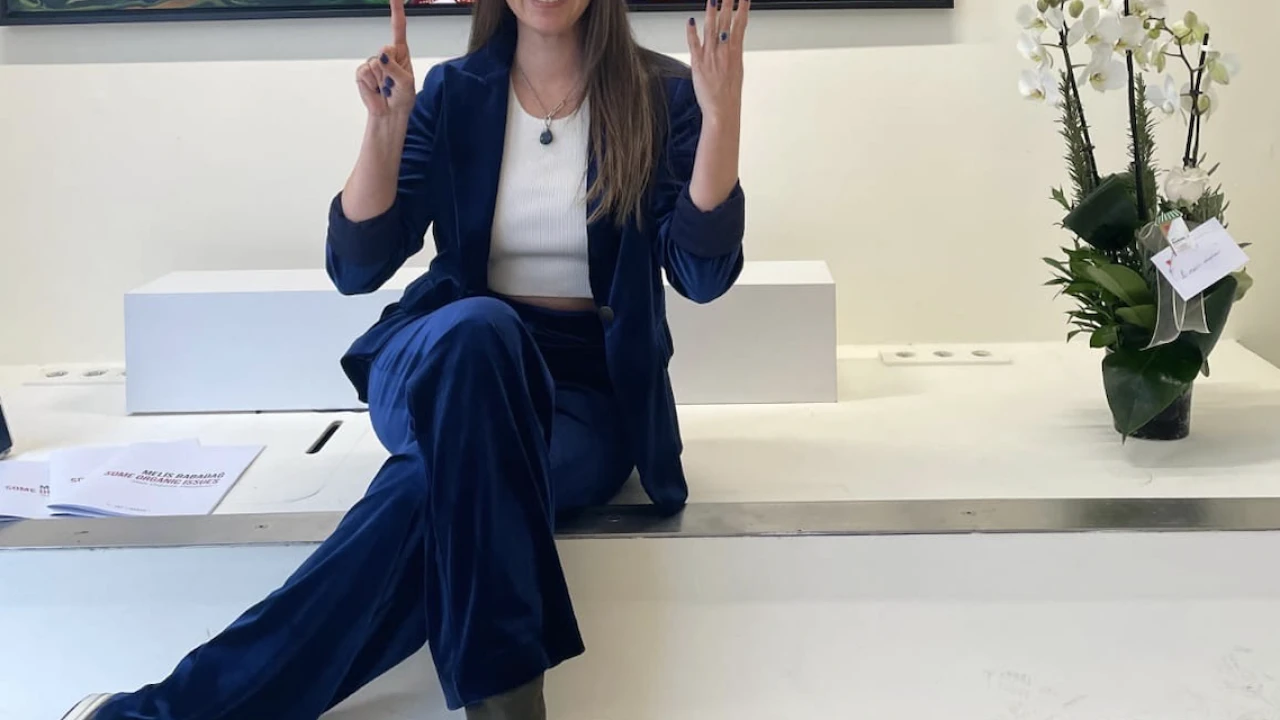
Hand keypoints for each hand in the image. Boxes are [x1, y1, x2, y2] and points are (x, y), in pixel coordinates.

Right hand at [357, 0, 415, 117]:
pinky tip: (376, 89)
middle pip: (385, 49)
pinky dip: (371, 84)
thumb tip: (382, 55)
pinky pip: (365, 72)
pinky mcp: (363, 73)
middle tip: (393, 83)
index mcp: (401, 53)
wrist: (390, 114)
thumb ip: (395, 68)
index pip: (398, 27)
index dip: (396, 10)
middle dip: (390, 67)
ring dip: (382, 79)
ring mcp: (374, 63)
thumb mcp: (406, 83)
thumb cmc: (402, 98)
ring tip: (386, 88)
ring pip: (375, 63)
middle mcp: (387, 55)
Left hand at [686, 0, 748, 125]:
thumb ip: (733, 52)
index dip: (742, 9)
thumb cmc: (729, 93)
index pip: (740, 25)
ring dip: (711, 12)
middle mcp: (723, 51)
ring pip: (711, 29)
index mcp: (735, 52)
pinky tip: (690, 20)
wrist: (722, 108)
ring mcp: (710, 56)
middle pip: (726, 22)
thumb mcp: (737, 69)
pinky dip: (692, 32)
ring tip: (713, 0)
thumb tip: (731, 42)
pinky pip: (694, 44)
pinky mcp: (698, 63)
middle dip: (728, 4)